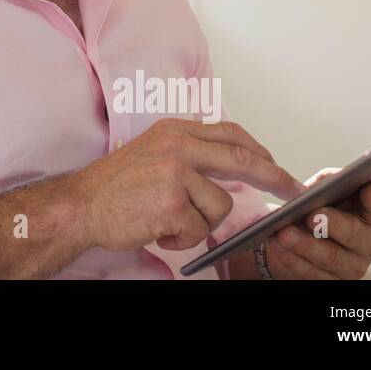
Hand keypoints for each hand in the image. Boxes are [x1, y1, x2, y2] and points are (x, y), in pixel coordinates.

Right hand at [78, 119, 304, 253]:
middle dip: (273, 176)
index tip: (275, 164)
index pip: (228, 134)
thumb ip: (187, 153)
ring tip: (168, 220)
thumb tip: (230, 167)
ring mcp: (175, 174)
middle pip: (240, 158)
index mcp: (173, 131)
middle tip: (291, 189)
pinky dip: (182, 238)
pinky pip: (199, 230)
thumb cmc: (113, 186)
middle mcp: (177, 146)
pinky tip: (158, 230)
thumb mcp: (151, 152)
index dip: (258, 150)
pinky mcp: (173, 204)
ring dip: (200, 222)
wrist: (80, 206)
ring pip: (220, 205)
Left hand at [262, 168, 370, 279]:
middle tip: (312, 216)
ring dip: (304, 244)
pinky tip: (277, 245)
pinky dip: (290, 257)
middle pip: (353, 235)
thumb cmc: (317, 209)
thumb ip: (332, 181)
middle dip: (331, 224)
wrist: (297, 237)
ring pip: (328, 256)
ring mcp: (350, 266)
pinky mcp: (329, 281)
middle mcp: (367, 244)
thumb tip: (341, 174)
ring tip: (284, 232)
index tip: (370, 188)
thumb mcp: (324, 191)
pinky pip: (309, 271)